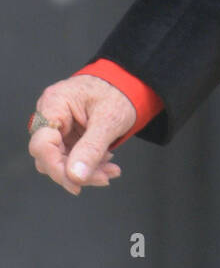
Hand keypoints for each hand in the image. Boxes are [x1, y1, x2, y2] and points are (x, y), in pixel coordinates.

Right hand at [28, 76, 134, 194]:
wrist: (128, 83)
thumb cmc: (118, 91)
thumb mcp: (109, 120)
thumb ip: (92, 148)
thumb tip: (75, 176)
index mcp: (54, 103)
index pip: (43, 144)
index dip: (57, 168)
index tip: (76, 184)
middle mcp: (51, 114)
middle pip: (50, 156)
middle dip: (77, 172)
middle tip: (104, 177)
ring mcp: (58, 126)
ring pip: (61, 160)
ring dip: (86, 171)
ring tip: (110, 170)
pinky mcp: (67, 135)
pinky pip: (71, 157)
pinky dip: (89, 164)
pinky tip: (106, 163)